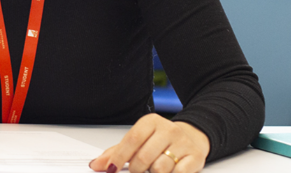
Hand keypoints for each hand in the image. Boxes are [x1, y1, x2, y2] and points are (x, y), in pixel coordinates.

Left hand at [89, 114, 209, 172]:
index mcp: (151, 122)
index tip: (111, 169)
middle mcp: (168, 130)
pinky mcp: (195, 157)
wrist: (191, 138)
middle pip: (144, 157)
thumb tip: (96, 164)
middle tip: (136, 172)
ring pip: (160, 168)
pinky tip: (168, 172)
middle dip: (136, 170)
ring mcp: (183, 143)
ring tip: (153, 169)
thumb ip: (116, 153)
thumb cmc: (159, 141)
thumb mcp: (138, 142)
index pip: (132, 140)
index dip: (120, 157)